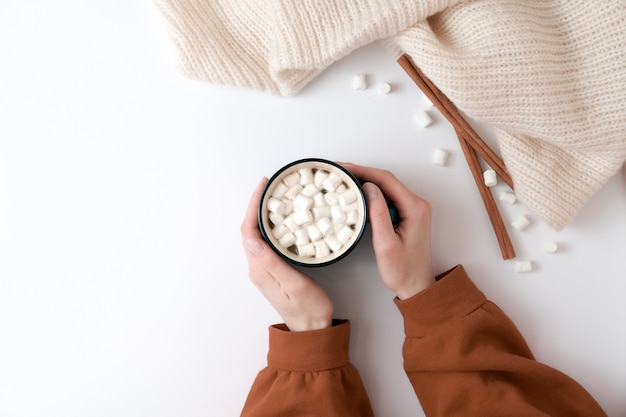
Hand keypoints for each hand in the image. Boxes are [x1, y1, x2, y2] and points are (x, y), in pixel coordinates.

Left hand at [241, 178, 333, 330]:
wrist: (312, 329)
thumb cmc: (308, 309)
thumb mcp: (294, 284)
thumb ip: (273, 263)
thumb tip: (252, 240)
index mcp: (260, 269)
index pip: (249, 231)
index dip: (253, 206)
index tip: (262, 187)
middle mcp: (258, 267)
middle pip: (250, 230)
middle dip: (256, 205)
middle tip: (269, 186)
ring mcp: (264, 269)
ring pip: (257, 234)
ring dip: (262, 214)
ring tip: (274, 196)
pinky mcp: (273, 270)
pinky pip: (266, 242)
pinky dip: (270, 225)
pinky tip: (281, 219)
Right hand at [341, 163, 434, 299]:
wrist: (416, 286)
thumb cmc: (403, 271)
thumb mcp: (386, 245)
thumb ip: (378, 215)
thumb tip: (369, 188)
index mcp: (415, 208)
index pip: (386, 180)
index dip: (363, 171)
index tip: (344, 168)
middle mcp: (417, 204)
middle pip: (386, 180)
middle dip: (362, 173)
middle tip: (339, 171)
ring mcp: (413, 208)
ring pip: (386, 187)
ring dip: (365, 182)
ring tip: (344, 180)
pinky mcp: (407, 214)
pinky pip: (388, 197)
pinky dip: (371, 194)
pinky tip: (357, 194)